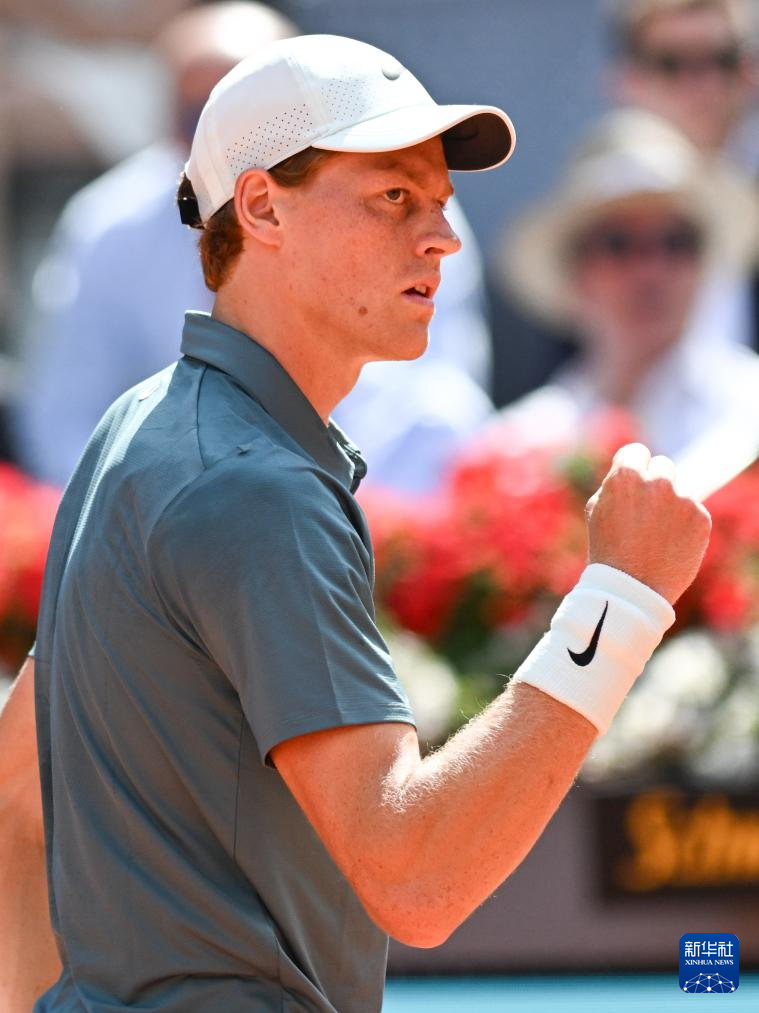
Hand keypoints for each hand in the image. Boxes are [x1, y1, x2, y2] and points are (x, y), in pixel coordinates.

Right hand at [586, 443, 711, 604]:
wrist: (631, 589)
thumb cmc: (607, 550)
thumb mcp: (597, 510)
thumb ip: (616, 485)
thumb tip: (635, 470)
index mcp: (626, 476)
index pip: (637, 452)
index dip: (633, 468)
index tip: (633, 484)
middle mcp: (657, 481)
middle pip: (663, 466)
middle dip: (656, 483)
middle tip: (646, 511)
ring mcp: (683, 498)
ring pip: (680, 490)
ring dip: (671, 505)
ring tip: (656, 535)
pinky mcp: (701, 517)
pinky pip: (693, 512)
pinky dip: (685, 525)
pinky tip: (670, 545)